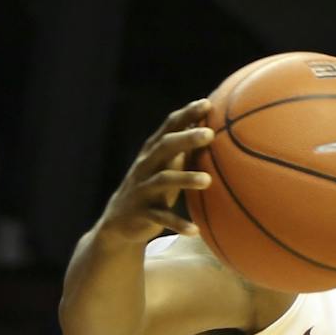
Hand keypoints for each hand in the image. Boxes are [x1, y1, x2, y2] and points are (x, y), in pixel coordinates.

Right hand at [96, 99, 213, 244]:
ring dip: (185, 179)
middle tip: (209, 134)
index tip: (207, 104)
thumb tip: (216, 130)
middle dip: (186, 139)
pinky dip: (178, 224)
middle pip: (165, 147)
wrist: (120, 222)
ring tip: (208, 181)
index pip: (169, 127)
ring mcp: (143, 189)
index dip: (187, 114)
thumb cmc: (154, 188)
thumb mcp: (167, 167)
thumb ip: (185, 150)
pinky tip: (196, 230)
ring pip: (163, 180)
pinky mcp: (142, 213)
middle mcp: (146, 166)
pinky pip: (161, 218)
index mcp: (153, 152)